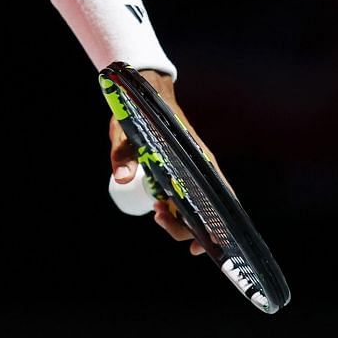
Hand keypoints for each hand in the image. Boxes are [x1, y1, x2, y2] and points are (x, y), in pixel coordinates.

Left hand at [108, 68, 221, 258]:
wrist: (147, 91)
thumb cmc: (140, 111)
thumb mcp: (126, 132)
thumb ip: (124, 154)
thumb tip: (121, 180)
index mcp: (197, 161)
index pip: (216, 204)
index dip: (213, 231)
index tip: (195, 247)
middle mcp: (202, 169)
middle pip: (204, 213)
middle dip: (183, 227)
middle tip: (157, 216)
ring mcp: (194, 171)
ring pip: (194, 207)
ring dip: (178, 219)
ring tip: (156, 212)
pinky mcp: (185, 171)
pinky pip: (187, 197)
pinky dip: (178, 211)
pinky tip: (163, 210)